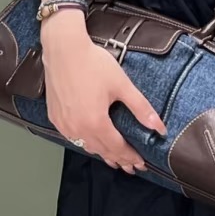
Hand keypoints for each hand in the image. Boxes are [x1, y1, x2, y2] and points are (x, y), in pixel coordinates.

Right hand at [41, 19, 165, 173]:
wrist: (63, 49)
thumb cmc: (91, 63)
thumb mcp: (122, 85)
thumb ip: (141, 108)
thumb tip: (159, 127)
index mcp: (95, 123)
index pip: (117, 148)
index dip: (130, 157)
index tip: (141, 164)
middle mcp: (77, 128)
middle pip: (102, 151)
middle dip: (119, 160)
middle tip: (131, 167)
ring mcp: (64, 124)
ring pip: (86, 146)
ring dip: (102, 153)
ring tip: (114, 159)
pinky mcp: (55, 117)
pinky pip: (73, 137)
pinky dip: (85, 143)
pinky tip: (92, 142)